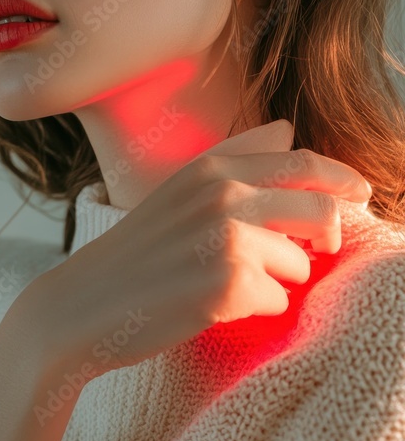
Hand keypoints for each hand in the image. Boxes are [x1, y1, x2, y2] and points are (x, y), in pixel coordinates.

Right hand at [33, 120, 371, 376]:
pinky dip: (255, 311)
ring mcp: (228, 239)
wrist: (80, 307)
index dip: (340, 179)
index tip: (360, 194)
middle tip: (318, 254)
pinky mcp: (229, 285)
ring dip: (278, 282)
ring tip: (231, 287)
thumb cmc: (132, 257)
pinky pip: (277, 302)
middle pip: (319, 210)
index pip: (300, 161)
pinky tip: (216, 309)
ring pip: (300, 264)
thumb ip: (234, 158)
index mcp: (211, 168)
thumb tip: (286, 129)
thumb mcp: (177, 193)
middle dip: (327, 238)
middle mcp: (224, 194)